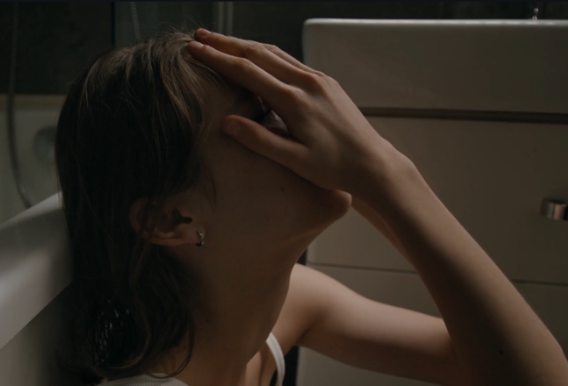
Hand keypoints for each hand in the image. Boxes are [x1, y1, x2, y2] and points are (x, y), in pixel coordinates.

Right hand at [187, 29, 413, 201]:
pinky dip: (266, 53)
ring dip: (244, 44)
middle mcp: (307, 82)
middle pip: (258, 53)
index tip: (194, 49)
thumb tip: (226, 122)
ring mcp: (317, 79)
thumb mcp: (293, 160)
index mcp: (295, 101)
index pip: (246, 71)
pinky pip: (289, 60)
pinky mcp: (325, 82)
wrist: (372, 163)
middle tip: (199, 36)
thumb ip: (259, 140)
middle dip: (225, 43)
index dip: (217, 59)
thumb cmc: (334, 167)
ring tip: (220, 41)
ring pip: (274, 52)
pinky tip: (255, 55)